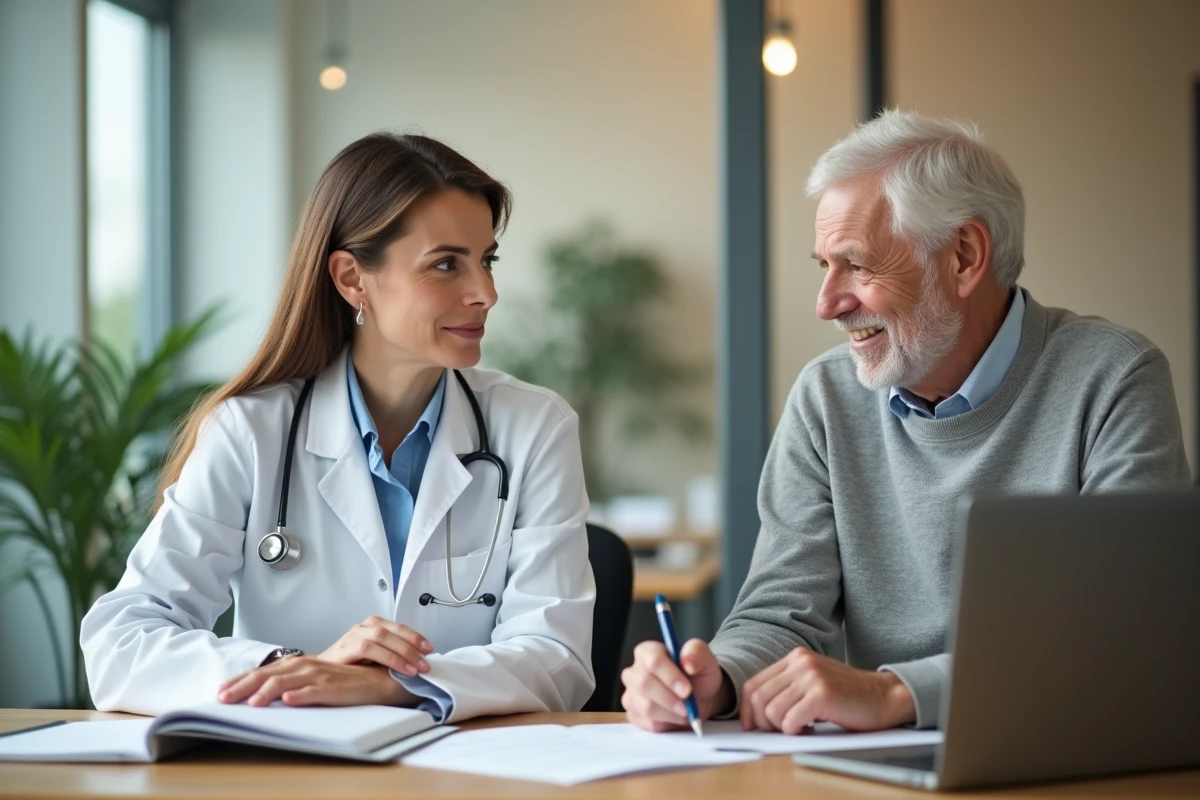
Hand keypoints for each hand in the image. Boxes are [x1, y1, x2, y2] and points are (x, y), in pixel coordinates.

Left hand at [217, 656, 416, 706]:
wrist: (380, 679)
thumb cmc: (348, 681)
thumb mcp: (314, 682)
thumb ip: (291, 684)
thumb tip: (263, 696)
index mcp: (298, 665)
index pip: (263, 672)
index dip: (240, 681)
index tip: (219, 692)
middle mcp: (306, 667)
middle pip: (268, 675)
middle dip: (242, 686)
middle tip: (222, 698)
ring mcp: (320, 676)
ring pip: (288, 681)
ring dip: (267, 691)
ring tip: (250, 702)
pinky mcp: (336, 687)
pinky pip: (316, 691)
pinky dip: (302, 695)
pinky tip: (289, 700)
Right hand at [317, 616, 433, 676]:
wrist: (320, 672)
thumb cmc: (350, 666)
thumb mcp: (375, 656)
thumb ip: (392, 652)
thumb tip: (420, 659)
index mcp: (373, 625)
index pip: (399, 626)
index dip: (415, 636)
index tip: (430, 648)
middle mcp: (364, 626)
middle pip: (393, 630)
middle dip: (412, 646)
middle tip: (426, 662)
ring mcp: (353, 635)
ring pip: (382, 636)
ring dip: (402, 653)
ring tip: (416, 668)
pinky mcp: (344, 648)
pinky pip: (368, 648)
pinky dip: (387, 658)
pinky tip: (399, 668)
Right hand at [621, 639, 733, 731]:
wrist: (699, 699)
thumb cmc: (698, 676)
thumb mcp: (705, 660)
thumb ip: (697, 653)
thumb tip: (687, 659)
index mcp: (647, 651)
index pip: (653, 660)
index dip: (670, 676)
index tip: (687, 690)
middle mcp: (634, 672)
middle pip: (644, 684)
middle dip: (670, 698)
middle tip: (688, 706)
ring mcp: (631, 694)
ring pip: (646, 707)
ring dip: (671, 713)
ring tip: (686, 712)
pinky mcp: (633, 715)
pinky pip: (648, 723)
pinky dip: (667, 723)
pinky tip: (676, 717)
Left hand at [739, 648, 914, 733]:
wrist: (884, 696)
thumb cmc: (848, 696)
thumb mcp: (813, 682)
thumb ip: (788, 688)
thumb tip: (756, 713)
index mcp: (795, 658)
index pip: (753, 684)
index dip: (747, 710)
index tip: (752, 726)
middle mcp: (800, 663)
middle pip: (759, 699)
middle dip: (763, 723)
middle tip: (781, 731)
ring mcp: (811, 676)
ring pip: (772, 712)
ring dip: (782, 728)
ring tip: (802, 727)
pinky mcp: (822, 694)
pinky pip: (790, 721)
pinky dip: (795, 731)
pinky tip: (810, 728)